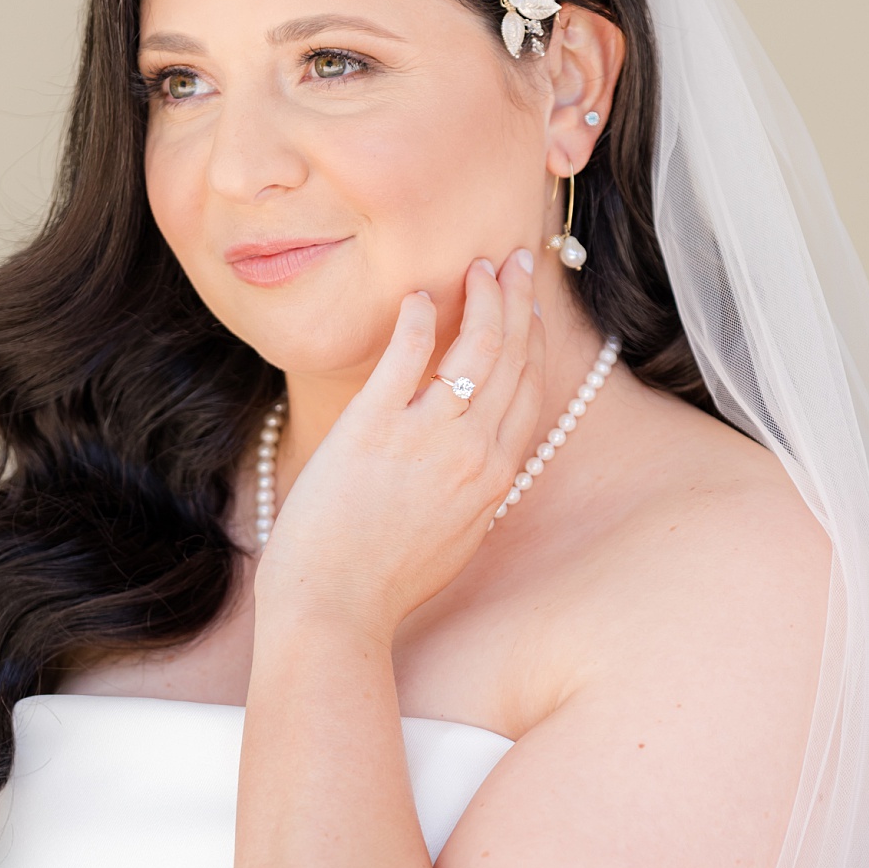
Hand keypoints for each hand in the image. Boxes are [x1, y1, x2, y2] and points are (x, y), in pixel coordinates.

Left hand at [255, 252, 544, 637]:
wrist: (335, 605)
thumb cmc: (386, 582)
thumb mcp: (455, 540)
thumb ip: (475, 493)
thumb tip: (480, 461)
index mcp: (494, 478)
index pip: (529, 391)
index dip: (533, 342)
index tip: (530, 309)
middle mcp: (473, 452)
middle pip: (510, 359)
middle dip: (518, 302)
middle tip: (515, 261)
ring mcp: (426, 437)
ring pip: (474, 348)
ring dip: (481, 299)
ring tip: (477, 267)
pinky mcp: (375, 426)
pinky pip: (407, 356)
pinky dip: (418, 319)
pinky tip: (418, 297)